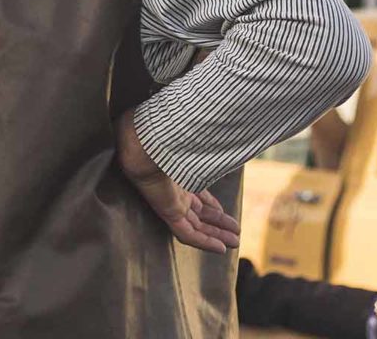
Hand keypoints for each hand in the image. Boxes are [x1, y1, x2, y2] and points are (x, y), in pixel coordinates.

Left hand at [114, 110, 239, 253]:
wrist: (140, 140)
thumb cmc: (161, 136)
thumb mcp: (189, 142)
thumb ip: (201, 143)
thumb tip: (219, 127)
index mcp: (176, 175)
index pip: (196, 195)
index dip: (212, 205)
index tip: (225, 212)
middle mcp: (173, 190)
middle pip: (198, 213)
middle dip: (218, 224)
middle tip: (235, 233)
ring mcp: (169, 202)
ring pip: (196, 226)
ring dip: (216, 235)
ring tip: (234, 243)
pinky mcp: (166, 211)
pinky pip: (187, 233)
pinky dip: (204, 241)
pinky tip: (219, 248)